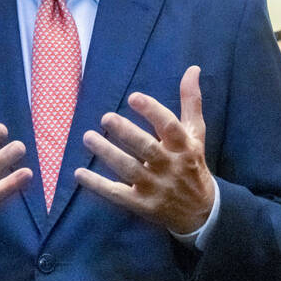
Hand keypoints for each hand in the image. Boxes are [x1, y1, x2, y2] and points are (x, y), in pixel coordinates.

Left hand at [76, 65, 215, 233]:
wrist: (201, 212)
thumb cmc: (193, 164)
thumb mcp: (197, 134)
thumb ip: (191, 102)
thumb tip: (192, 69)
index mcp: (184, 146)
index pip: (169, 126)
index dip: (152, 111)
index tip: (133, 97)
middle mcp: (170, 166)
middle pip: (147, 148)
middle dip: (126, 132)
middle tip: (105, 117)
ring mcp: (156, 187)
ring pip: (129, 169)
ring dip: (107, 153)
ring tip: (88, 137)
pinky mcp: (143, 205)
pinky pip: (117, 194)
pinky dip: (97, 185)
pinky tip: (79, 173)